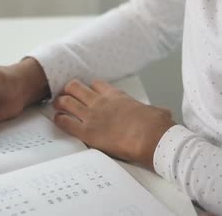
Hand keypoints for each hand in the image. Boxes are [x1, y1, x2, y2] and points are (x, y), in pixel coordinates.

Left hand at [53, 79, 174, 169]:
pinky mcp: (87, 132)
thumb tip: (164, 113)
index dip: (89, 87)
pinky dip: (59, 120)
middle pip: (75, 87)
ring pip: (65, 101)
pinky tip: (58, 120)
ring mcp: (92, 115)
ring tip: (57, 106)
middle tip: (65, 96)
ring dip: (59, 102)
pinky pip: (65, 122)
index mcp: (116, 95)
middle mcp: (100, 102)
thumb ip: (155, 110)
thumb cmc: (154, 125)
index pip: (95, 84)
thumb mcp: (156, 112)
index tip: (86, 92)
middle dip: (68, 90)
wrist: (150, 137)